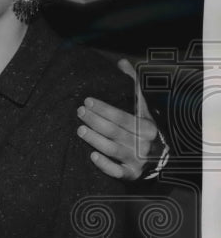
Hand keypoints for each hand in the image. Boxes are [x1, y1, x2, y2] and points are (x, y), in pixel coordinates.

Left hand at [76, 58, 160, 181]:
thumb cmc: (144, 128)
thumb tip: (121, 62)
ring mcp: (137, 160)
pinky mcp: (130, 174)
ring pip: (113, 149)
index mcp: (146, 126)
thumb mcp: (141, 108)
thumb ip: (132, 85)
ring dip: (95, 140)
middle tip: (79, 112)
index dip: (104, 109)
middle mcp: (143, 143)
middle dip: (95, 121)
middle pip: (115, 131)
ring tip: (80, 130)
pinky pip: (116, 171)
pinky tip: (92, 156)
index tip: (87, 101)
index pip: (122, 116)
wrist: (158, 158)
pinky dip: (105, 165)